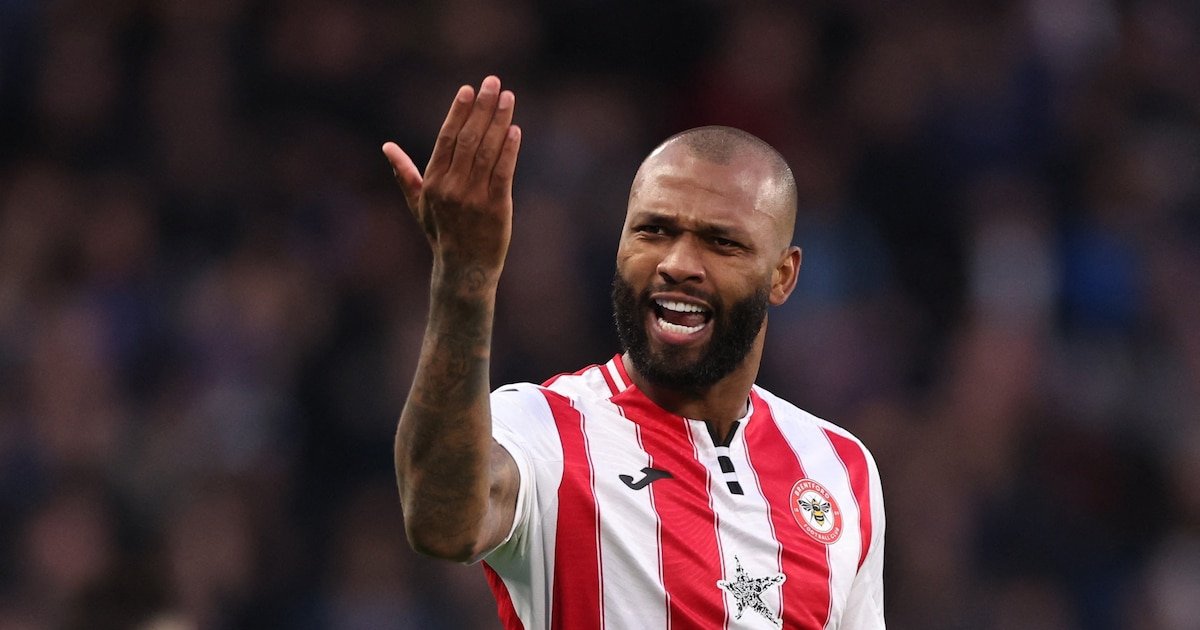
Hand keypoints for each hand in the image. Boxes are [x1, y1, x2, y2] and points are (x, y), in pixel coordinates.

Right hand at [383, 75, 520, 284]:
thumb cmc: (441, 234)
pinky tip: (515, 130)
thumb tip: (387, 148)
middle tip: (494, 82)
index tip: (469, 89)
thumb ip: (405, 174)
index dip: (458, 112)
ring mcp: (474, 197)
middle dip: (482, 108)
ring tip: (508, 98)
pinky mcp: (496, 208)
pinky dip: (509, 150)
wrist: (464, 269)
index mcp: (433, 182)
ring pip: (487, 151)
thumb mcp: (419, 204)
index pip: (446, 139)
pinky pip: (503, 172)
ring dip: (499, 122)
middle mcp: (451, 187)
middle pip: (468, 138)